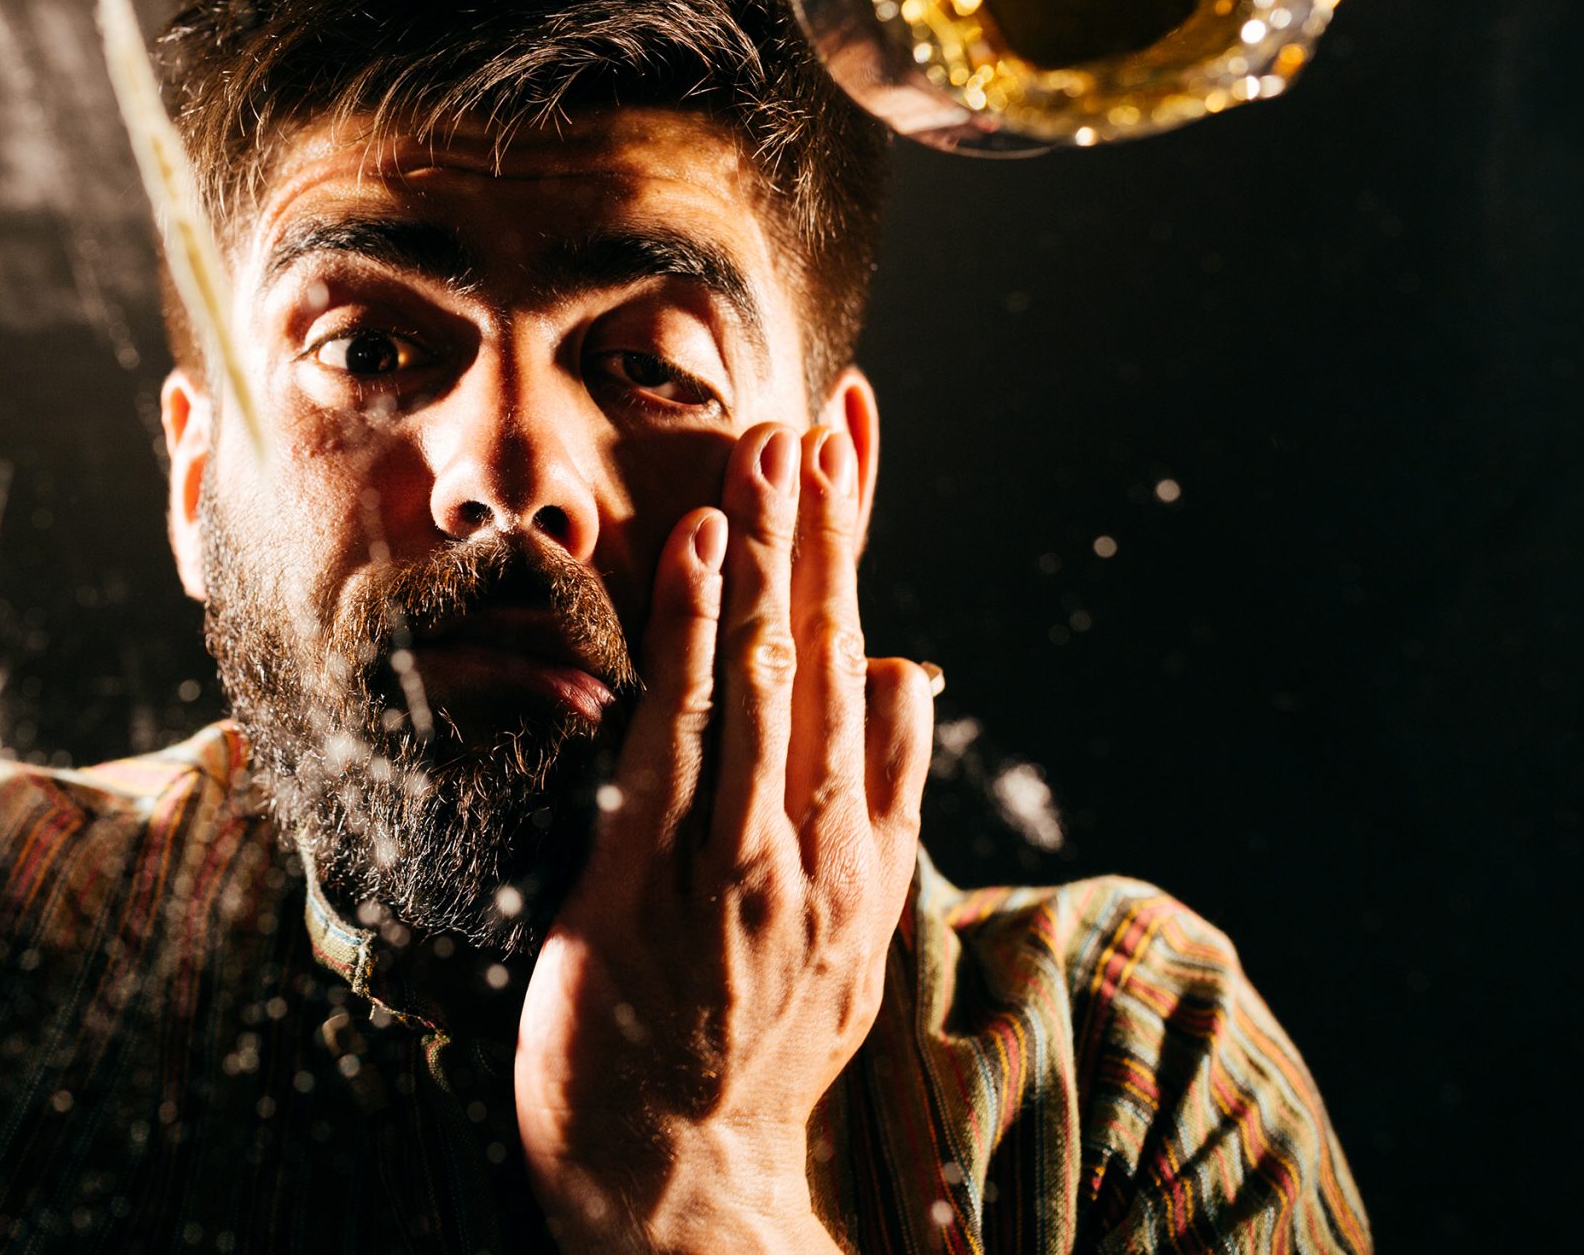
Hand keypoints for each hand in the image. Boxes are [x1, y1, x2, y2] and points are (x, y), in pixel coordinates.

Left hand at [513, 423, 935, 1253]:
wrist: (684, 1171)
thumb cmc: (749, 1042)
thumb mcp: (851, 925)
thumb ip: (885, 795)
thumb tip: (914, 670)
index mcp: (862, 832)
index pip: (866, 645)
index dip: (859, 537)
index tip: (855, 433)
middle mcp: (823, 833)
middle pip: (832, 646)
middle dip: (829, 525)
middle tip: (824, 413)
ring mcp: (750, 854)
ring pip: (770, 672)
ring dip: (771, 552)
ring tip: (773, 446)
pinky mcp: (668, 874)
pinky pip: (685, 726)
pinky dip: (697, 628)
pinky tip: (697, 545)